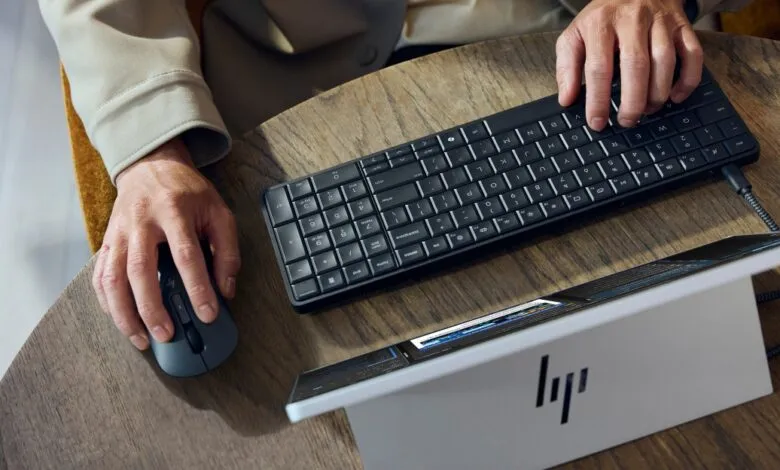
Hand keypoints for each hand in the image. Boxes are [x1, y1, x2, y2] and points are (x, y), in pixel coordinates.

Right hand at [92, 138, 240, 350]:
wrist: (151, 166)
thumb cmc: (189, 193)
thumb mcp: (219, 212)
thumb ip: (227, 251)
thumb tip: (226, 291)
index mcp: (174, 212)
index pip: (187, 256)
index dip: (198, 288)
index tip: (208, 314)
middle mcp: (141, 222)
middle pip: (141, 270)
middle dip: (152, 307)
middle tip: (166, 334)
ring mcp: (119, 231)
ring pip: (112, 277)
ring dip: (124, 312)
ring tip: (140, 338)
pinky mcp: (107, 240)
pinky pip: (99, 275)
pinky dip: (106, 302)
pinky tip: (120, 320)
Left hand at [556, 0, 702, 128]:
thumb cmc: (602, 18)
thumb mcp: (575, 35)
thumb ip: (567, 66)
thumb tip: (567, 99)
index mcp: (601, 24)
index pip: (599, 67)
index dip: (598, 99)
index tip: (597, 122)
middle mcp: (632, 20)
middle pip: (636, 65)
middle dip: (633, 101)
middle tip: (627, 122)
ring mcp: (660, 21)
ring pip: (665, 61)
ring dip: (658, 93)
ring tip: (648, 111)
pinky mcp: (681, 25)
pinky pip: (692, 54)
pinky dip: (688, 79)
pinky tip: (675, 97)